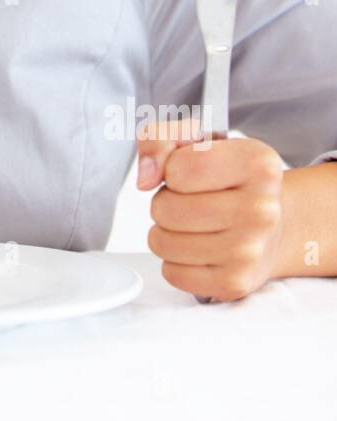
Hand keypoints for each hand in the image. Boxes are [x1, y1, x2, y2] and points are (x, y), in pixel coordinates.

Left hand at [136, 117, 285, 301]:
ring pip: (161, 242)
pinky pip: (171, 272)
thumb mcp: (201, 140)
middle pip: (165, 208)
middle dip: (166, 202)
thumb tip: (145, 177)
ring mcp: (249, 251)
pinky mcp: (234, 283)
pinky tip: (199, 247)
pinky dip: (175, 260)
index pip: (178, 169)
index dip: (171, 169)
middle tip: (190, 200)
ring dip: (166, 231)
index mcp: (258, 165)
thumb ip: (161, 137)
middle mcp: (260, 210)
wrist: (276, 225)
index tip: (190, 172)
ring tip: (193, 223)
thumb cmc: (232, 180)